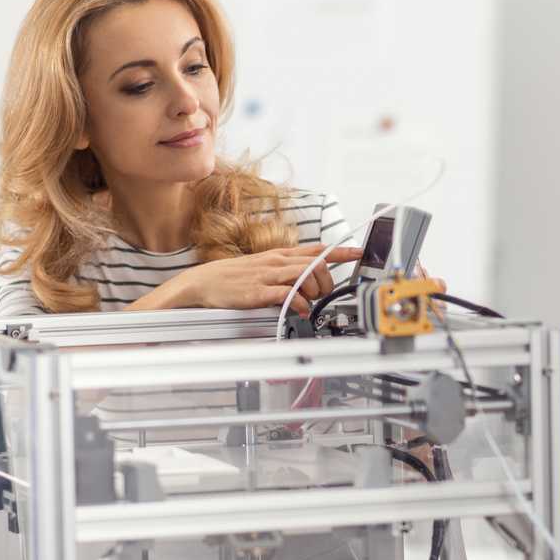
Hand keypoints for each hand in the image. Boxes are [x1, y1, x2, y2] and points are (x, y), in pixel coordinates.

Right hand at [139, 243, 362, 314]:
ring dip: (315, 292)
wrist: (202, 282)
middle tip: (323, 295)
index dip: (339, 250)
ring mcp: (268, 275)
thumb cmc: (232, 277)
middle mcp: (276, 262)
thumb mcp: (262, 267)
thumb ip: (284, 272)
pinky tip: (300, 311)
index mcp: (279, 255)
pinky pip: (288, 294)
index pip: (315, 248)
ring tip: (310, 303)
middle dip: (327, 281)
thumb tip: (304, 282)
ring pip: (305, 275)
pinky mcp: (259, 291)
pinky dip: (300, 304)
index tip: (358, 252)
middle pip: (316, 263)